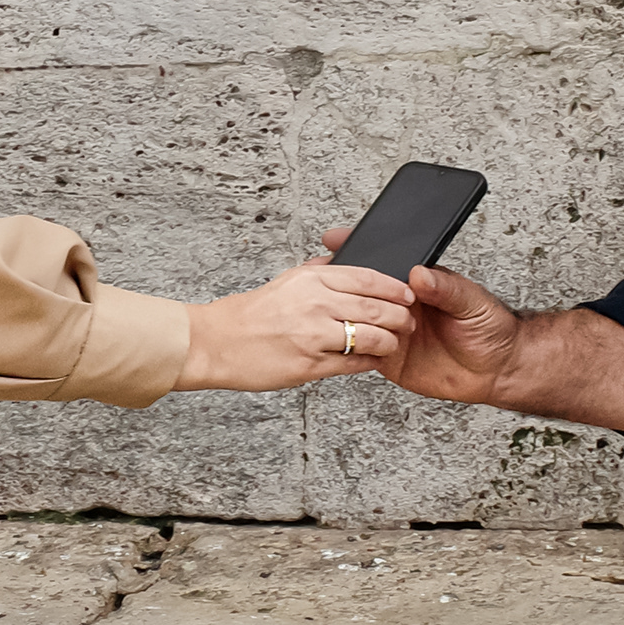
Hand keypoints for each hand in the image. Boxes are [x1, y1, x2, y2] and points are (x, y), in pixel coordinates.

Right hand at [178, 254, 418, 392]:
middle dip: (400, 317)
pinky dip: (368, 362)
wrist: (215, 343)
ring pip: (371, 337)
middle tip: (408, 322)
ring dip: (389, 342)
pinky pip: (352, 364)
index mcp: (311, 280)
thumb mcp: (285, 281)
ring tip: (392, 343)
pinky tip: (372, 360)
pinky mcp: (309, 365)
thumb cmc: (249, 314)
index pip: (367, 278)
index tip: (408, 293)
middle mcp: (315, 305)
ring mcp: (313, 336)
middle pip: (376, 307)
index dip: (395, 287)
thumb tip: (340, 259)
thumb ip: (317, 271)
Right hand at [318, 225, 523, 404]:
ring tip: (335, 312)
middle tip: (326, 276)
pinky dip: (353, 348)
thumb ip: (447, 288)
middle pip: (363, 290)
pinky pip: (363, 351)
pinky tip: (346, 342)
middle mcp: (402, 305)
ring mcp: (394, 330)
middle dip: (341, 281)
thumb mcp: (473, 301)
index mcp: (420, 283)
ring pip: (358, 320)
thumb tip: (419, 273)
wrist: (498, 370)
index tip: (339, 240)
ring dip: (344, 315)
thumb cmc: (491, 328)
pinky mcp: (391, 358)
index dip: (362, 251)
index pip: (386, 264)